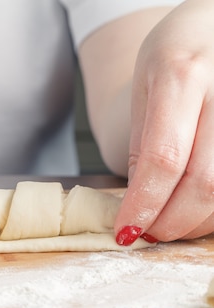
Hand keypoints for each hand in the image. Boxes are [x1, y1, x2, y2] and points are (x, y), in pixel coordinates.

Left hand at [115, 0, 213, 245]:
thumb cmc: (181, 50)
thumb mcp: (147, 83)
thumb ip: (144, 141)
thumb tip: (139, 204)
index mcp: (182, 74)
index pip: (164, 159)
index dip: (144, 205)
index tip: (124, 233)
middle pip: (205, 181)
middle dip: (172, 221)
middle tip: (148, 234)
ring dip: (198, 221)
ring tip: (171, 221)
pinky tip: (198, 207)